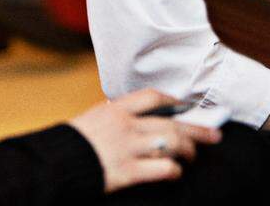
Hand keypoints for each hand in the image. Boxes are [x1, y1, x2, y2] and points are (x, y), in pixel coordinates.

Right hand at [69, 88, 222, 193]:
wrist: (54, 164)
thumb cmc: (69, 143)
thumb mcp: (91, 119)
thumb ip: (113, 117)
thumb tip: (132, 119)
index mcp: (115, 109)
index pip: (151, 97)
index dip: (172, 100)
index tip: (185, 104)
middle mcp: (126, 125)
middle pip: (171, 122)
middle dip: (196, 129)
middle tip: (214, 134)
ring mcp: (128, 148)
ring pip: (171, 144)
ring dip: (187, 150)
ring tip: (194, 155)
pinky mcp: (128, 172)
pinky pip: (161, 169)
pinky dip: (173, 170)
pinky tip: (176, 172)